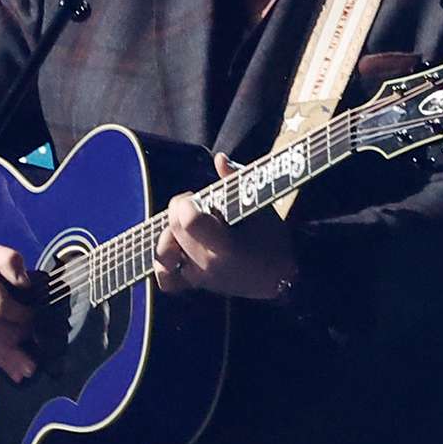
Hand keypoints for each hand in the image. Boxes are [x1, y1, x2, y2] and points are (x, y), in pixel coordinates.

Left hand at [153, 152, 295, 299]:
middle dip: (180, 208)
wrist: (278, 278)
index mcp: (226, 247)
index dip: (187, 203)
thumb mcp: (262, 207)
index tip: (198, 197)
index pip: (189, 221)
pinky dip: (165, 261)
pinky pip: (166, 279)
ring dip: (171, 231)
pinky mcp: (193, 285)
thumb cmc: (273, 240)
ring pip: (163, 250)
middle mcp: (207, 265)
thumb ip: (237, 181)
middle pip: (174, 229)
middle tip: (200, 204)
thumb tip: (219, 158)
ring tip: (189, 225)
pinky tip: (177, 247)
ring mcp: (198, 278)